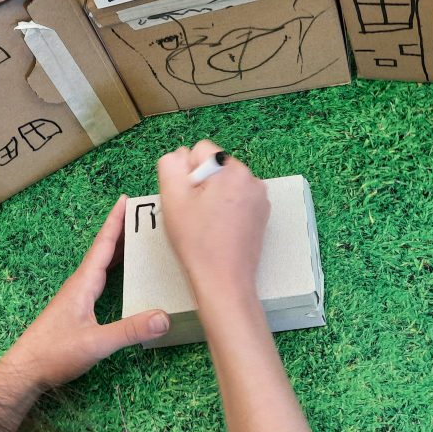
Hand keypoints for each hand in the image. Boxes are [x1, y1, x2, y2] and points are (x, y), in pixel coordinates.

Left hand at [0, 197, 170, 431]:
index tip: (126, 199)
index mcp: (83, 284)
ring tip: (137, 236)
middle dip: (121, 229)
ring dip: (117, 248)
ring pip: (101, 264)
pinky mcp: (77, 309)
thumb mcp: (96, 343)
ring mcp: (77, 296)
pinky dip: (113, 268)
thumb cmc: (54, 354)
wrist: (24, 371)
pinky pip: (100, 278)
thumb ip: (129, 331)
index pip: (103, 245)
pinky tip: (122, 273)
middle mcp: (80, 284)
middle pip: (103, 249)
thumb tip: (165, 317)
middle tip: (142, 213)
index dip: (115, 222)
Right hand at [157, 140, 269, 303]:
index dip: (186, 174)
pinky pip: (236, 199)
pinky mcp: (262, 215)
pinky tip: (218, 230)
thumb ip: (170, 165)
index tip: (187, 200)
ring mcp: (260, 198)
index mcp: (233, 169)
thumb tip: (180, 156)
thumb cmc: (197, 241)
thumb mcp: (172, 197)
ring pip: (224, 184)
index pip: (199, 151)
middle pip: (214, 167)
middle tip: (194, 214)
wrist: (223, 281)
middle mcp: (252, 178)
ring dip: (212, 197)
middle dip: (201, 185)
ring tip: (206, 224)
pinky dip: (225, 209)